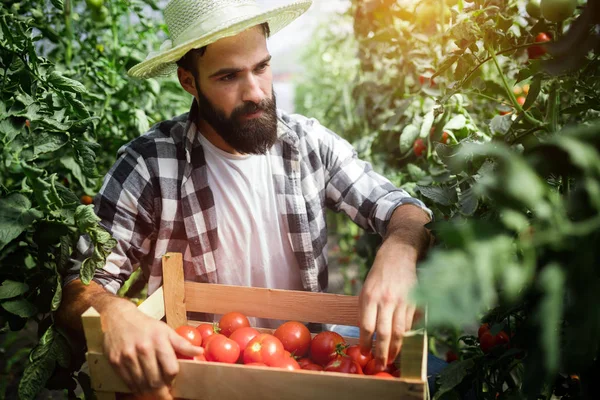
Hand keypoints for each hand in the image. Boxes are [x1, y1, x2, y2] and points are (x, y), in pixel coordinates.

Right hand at [102, 303, 203, 398]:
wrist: (119, 317)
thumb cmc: (146, 325)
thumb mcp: (166, 330)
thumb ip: (182, 344)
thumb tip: (199, 352)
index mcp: (159, 340)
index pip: (170, 369)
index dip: (173, 379)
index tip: (173, 384)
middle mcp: (143, 349)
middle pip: (155, 380)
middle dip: (162, 393)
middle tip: (165, 396)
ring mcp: (128, 356)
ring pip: (141, 384)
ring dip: (149, 393)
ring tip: (154, 394)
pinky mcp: (115, 361)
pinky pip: (128, 382)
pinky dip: (136, 389)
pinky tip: (141, 389)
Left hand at [358, 239, 417, 370]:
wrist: (398, 256)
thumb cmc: (378, 276)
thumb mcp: (365, 290)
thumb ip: (365, 310)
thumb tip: (366, 335)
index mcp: (369, 296)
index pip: (366, 326)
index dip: (366, 343)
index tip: (365, 354)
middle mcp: (385, 299)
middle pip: (383, 333)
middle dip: (382, 352)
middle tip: (380, 364)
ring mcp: (402, 301)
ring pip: (399, 332)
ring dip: (396, 349)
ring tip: (391, 359)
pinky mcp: (415, 301)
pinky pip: (411, 324)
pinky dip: (406, 337)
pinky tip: (403, 345)